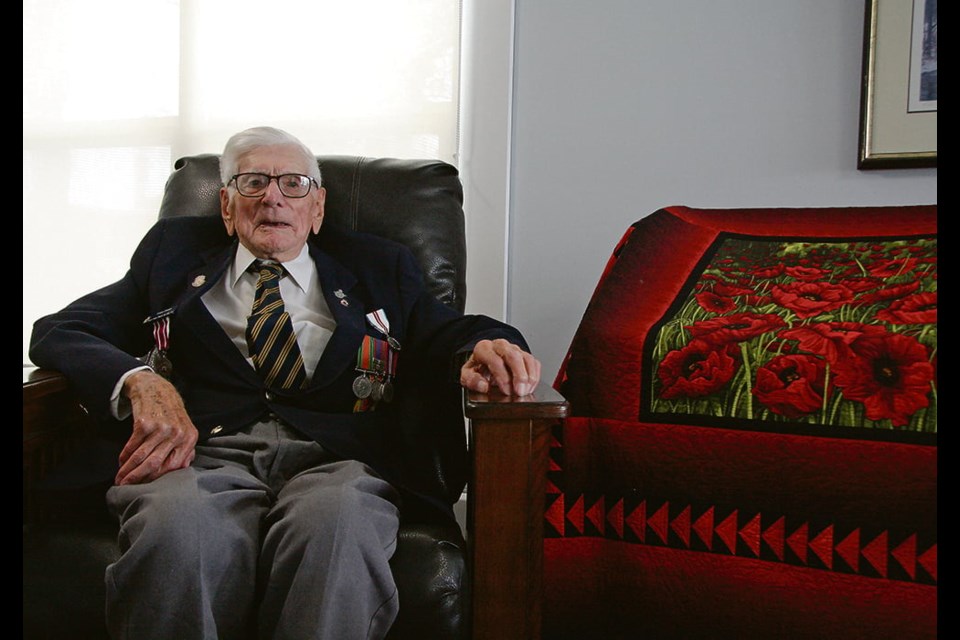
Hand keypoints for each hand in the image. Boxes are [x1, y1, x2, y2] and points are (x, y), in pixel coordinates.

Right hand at [116, 370, 198, 484]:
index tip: (145, 488)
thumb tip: (181, 470)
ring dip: (128, 470)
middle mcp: (177, 433)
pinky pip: (132, 445)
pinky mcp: (144, 422)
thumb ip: (185, 450)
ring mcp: (161, 427)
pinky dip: (124, 456)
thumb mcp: (185, 430)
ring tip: (120, 478)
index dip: (157, 479)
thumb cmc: (171, 415)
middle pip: (155, 464)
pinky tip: (121, 462)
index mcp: (190, 438)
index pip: (173, 466)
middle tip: (126, 487)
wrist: (158, 389)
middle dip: (138, 478)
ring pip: (141, 456)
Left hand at [460, 338, 540, 395]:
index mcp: (484, 348)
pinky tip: (530, 386)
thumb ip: (471, 380)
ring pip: (526, 358)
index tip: (506, 390)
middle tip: (520, 392)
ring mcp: (513, 349)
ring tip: (526, 390)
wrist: (484, 361)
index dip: (503, 377)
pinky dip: (535, 375)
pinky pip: (534, 362)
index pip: (496, 360)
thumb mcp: (467, 375)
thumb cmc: (477, 369)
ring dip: (529, 376)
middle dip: (519, 375)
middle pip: (514, 356)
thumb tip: (483, 386)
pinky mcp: (524, 354)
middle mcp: (500, 346)